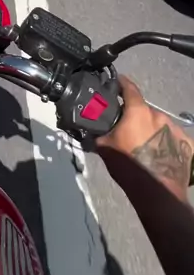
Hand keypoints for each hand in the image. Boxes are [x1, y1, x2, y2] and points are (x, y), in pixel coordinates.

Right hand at [98, 75, 192, 196]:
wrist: (156, 192)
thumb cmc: (128, 166)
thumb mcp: (104, 147)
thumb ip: (99, 131)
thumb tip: (90, 126)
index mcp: (138, 111)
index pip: (129, 88)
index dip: (122, 83)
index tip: (117, 82)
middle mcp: (159, 115)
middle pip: (145, 110)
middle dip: (136, 117)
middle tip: (128, 130)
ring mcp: (176, 128)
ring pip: (160, 124)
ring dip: (152, 130)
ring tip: (145, 146)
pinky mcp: (188, 143)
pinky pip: (174, 137)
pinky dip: (166, 142)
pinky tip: (160, 154)